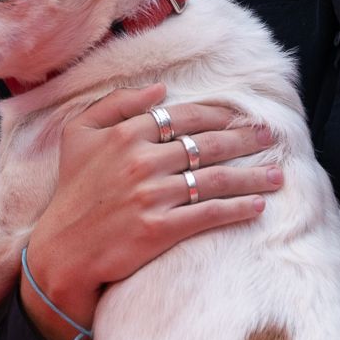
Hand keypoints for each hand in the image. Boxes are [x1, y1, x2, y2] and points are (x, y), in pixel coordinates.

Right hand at [20, 88, 278, 339]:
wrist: (63, 250)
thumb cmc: (73, 190)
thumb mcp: (78, 134)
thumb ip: (115, 104)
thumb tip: (159, 89)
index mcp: (125, 134)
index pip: (186, 116)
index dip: (220, 115)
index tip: (242, 117)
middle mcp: (141, 161)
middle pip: (208, 144)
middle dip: (245, 139)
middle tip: (270, 138)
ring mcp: (151, 195)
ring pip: (215, 178)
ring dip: (252, 176)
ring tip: (277, 174)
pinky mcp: (159, 229)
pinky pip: (208, 213)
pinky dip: (237, 209)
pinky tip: (257, 206)